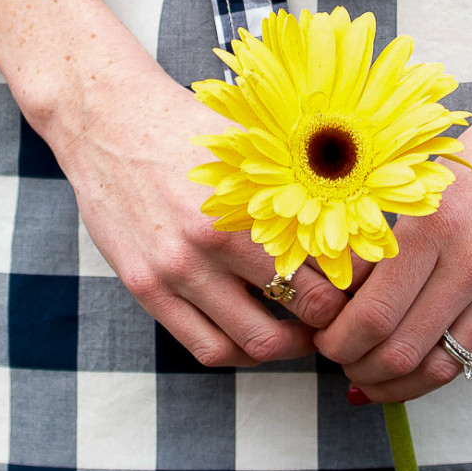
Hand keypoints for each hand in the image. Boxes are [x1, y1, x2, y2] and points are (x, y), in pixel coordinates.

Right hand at [0, 0, 347, 369]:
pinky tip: (255, 337)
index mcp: (244, 202)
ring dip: (286, 347)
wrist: (105, 118)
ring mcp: (174, 272)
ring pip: (249, 343)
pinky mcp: (145, 287)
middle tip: (344, 317)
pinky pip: (202, 345)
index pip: (321, 261)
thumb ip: (292, 169)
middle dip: (329, 322)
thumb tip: (354, 191)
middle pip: (294, 311)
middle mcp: (209, 244)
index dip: (353, 280)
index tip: (367, 280)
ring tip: (304, 335)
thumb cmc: (183, 123)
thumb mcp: (245, 138)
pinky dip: (237, 352)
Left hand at [315, 0, 471, 399]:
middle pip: (401, 352)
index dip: (339, 342)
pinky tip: (422, 364)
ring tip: (375, 379)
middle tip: (343, 364)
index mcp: (435, 224)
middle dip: (360, 368)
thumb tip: (349, 290)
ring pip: (442, 368)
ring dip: (399, 382)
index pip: (372, 314)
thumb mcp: (433, 176)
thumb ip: (395, 234)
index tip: (325, 341)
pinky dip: (444, 367)